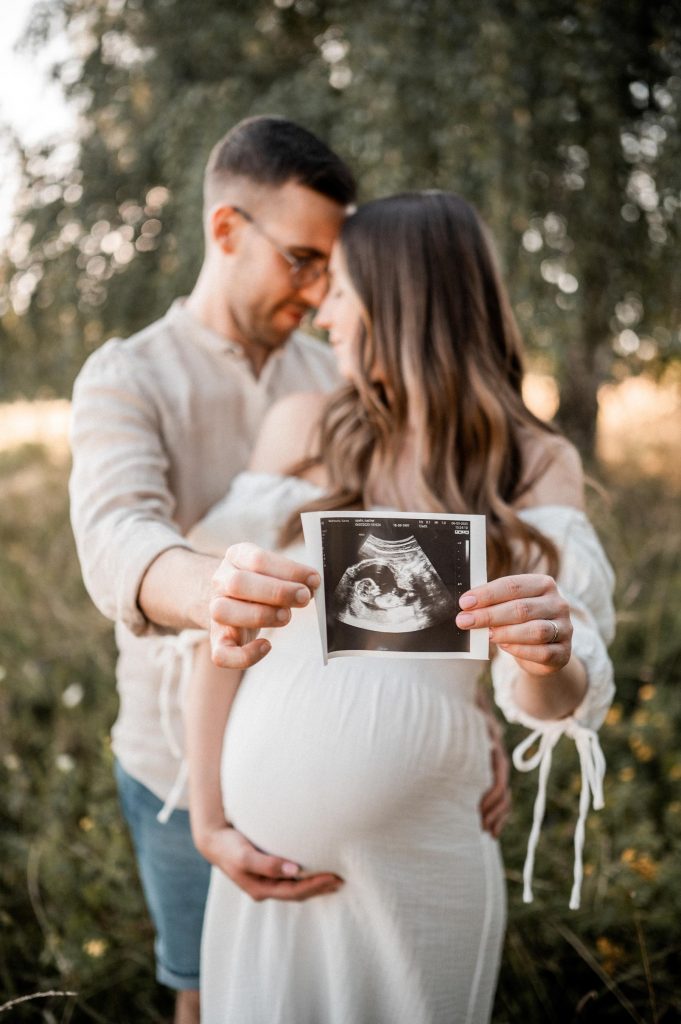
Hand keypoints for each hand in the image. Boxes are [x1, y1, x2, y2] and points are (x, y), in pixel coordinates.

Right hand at [198, 823, 342, 901]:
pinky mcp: (267, 871)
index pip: (295, 892)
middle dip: (319, 888)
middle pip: (298, 893)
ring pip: (296, 888)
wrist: (213, 840)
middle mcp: (265, 888)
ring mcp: (266, 881)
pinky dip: (305, 876)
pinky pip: (291, 878)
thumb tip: (294, 870)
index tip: (334, 877)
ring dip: (315, 884)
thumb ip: (267, 864)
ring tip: (334, 879)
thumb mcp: (245, 856)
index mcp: (261, 889)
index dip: (315, 886)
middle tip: (341, 880)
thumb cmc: (229, 846)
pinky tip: (314, 870)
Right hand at [210, 543, 319, 669]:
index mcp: (236, 557)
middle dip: (276, 591)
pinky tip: (266, 646)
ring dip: (261, 615)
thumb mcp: (274, 571)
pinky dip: (245, 655)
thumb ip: (290, 576)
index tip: (313, 579)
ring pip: (223, 612)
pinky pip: (221, 654)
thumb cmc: (262, 585)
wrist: (233, 603)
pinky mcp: (217, 640)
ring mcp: (214, 611)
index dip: (288, 570)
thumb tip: (313, 583)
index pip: (257, 559)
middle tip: (303, 597)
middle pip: (237, 583)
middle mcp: (220, 582)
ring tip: (286, 616)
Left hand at [456, 573, 571, 676]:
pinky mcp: (564, 653)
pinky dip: (520, 650)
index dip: (487, 594)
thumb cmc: (521, 623)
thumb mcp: (509, 607)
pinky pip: (542, 652)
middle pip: (521, 608)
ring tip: (485, 635)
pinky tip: (504, 647)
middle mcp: (558, 604)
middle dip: (489, 615)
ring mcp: (564, 628)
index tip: (464, 603)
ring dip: (504, 633)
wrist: (542, 652)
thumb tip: (467, 607)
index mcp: (544, 584)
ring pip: (534, 630)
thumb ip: (494, 604)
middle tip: (464, 621)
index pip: (513, 585)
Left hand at [479, 713, 510, 838]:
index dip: (490, 800)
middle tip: (480, 828)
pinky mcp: (492, 780)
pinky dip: (498, 819)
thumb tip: (491, 740)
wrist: (474, 716)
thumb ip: (484, 733)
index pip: (499, 784)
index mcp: (496, 760)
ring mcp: (498, 775)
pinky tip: (492, 832)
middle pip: (504, 797)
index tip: (478, 812)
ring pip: (505, 802)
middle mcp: (500, 769)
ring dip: (497, 819)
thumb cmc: (471, 721)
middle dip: (494, 815)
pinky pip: (501, 803)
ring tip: (487, 833)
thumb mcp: (477, 726)